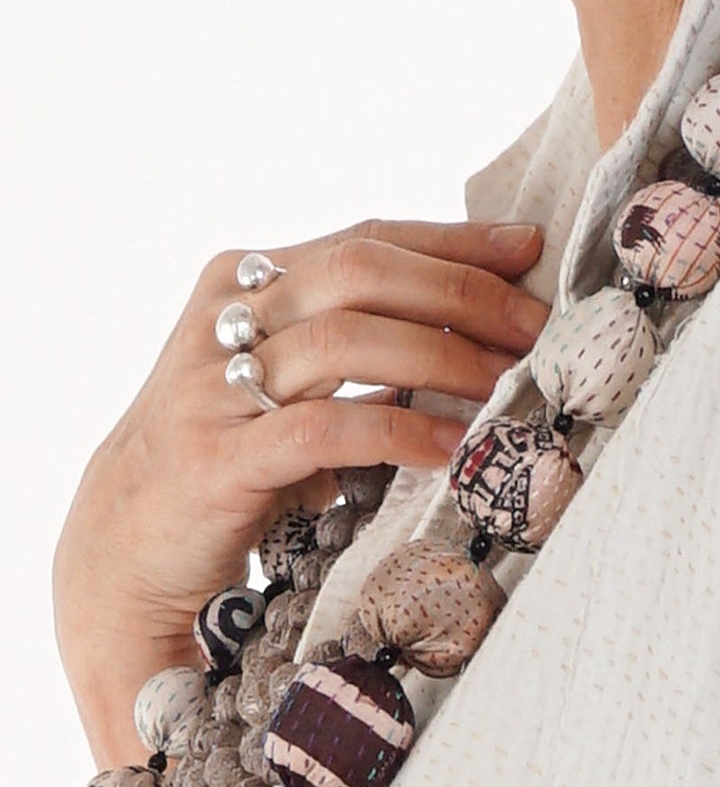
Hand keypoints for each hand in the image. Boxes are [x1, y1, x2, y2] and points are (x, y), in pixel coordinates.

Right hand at [53, 215, 548, 765]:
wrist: (121, 549)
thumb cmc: (228, 449)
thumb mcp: (286, 375)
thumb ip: (357, 334)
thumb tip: (481, 310)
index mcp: (243, 278)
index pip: (366, 237)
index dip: (453, 239)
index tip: (528, 248)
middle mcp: (224, 318)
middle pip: (362, 272)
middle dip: (460, 292)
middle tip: (532, 324)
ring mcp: (212, 386)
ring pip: (347, 340)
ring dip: (441, 357)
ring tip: (505, 382)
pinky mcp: (213, 460)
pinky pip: (323, 429)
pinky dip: (397, 430)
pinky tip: (449, 446)